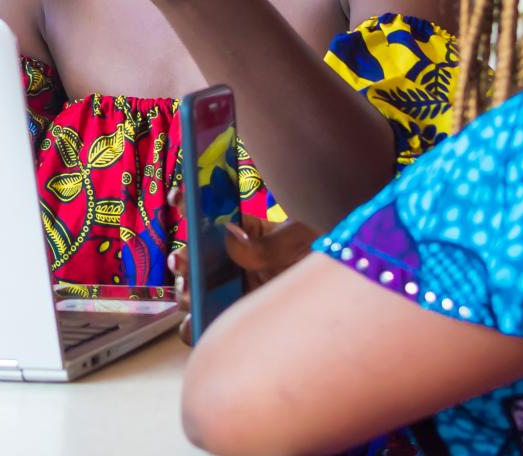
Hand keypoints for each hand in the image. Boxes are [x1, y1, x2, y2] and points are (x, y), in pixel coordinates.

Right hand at [165, 185, 317, 343]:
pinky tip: (201, 322)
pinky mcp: (230, 322)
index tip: (179, 197)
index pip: (208, 214)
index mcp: (243, 232)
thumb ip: (266, 245)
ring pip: (190, 292)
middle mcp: (228, 262)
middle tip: (183, 261)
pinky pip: (201, 325)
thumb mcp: (301, 242)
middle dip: (182, 258)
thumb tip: (229, 236)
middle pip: (191, 257)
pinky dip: (193, 326)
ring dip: (185, 291)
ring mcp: (227, 293)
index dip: (188, 202)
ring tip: (194, 293)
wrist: (344, 302)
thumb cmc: (324, 262)